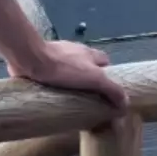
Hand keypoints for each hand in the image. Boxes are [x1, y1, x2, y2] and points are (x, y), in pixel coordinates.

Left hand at [8, 39, 127, 109]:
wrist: (30, 59)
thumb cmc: (64, 67)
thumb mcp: (94, 78)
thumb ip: (111, 89)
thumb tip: (125, 104)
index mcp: (87, 53)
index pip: (104, 60)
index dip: (108, 74)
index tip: (106, 92)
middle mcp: (73, 51)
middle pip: (86, 64)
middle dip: (88, 79)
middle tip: (89, 99)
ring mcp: (56, 55)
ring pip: (68, 69)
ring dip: (70, 81)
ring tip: (70, 100)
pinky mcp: (40, 63)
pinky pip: (51, 74)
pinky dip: (54, 83)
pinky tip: (53, 95)